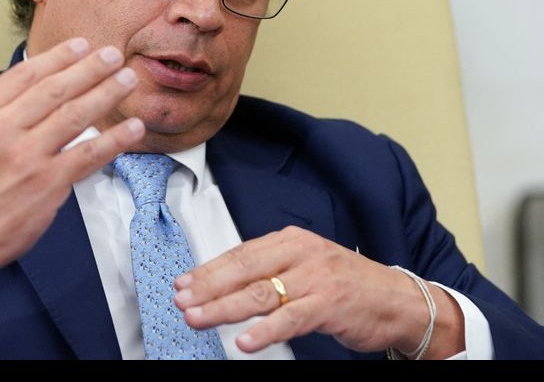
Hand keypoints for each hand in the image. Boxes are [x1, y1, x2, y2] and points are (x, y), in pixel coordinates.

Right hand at [0, 37, 144, 299]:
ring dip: (106, 94)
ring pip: (75, 116)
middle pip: (54, 90)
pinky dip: (114, 140)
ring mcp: (28, 158)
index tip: (81, 45)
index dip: (56, 57)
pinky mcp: (49, 185)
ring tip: (127, 79)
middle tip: (113, 54)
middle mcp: (4, 132)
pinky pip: (88, 155)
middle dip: (88, 69)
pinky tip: (134, 127)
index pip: (24, 76)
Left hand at [174, 225, 463, 357]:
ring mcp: (316, 278)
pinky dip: (266, 331)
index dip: (208, 269)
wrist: (398, 299)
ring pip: (261, 293)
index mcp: (291, 240)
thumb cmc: (348, 283)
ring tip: (199, 318)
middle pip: (244, 269)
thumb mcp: (305, 265)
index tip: (183, 283)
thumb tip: (223, 282)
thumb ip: (269, 269)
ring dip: (225, 308)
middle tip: (182, 300)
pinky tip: (245, 341)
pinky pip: (291, 319)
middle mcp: (301, 253)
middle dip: (208, 286)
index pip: (239, 253)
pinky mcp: (330, 305)